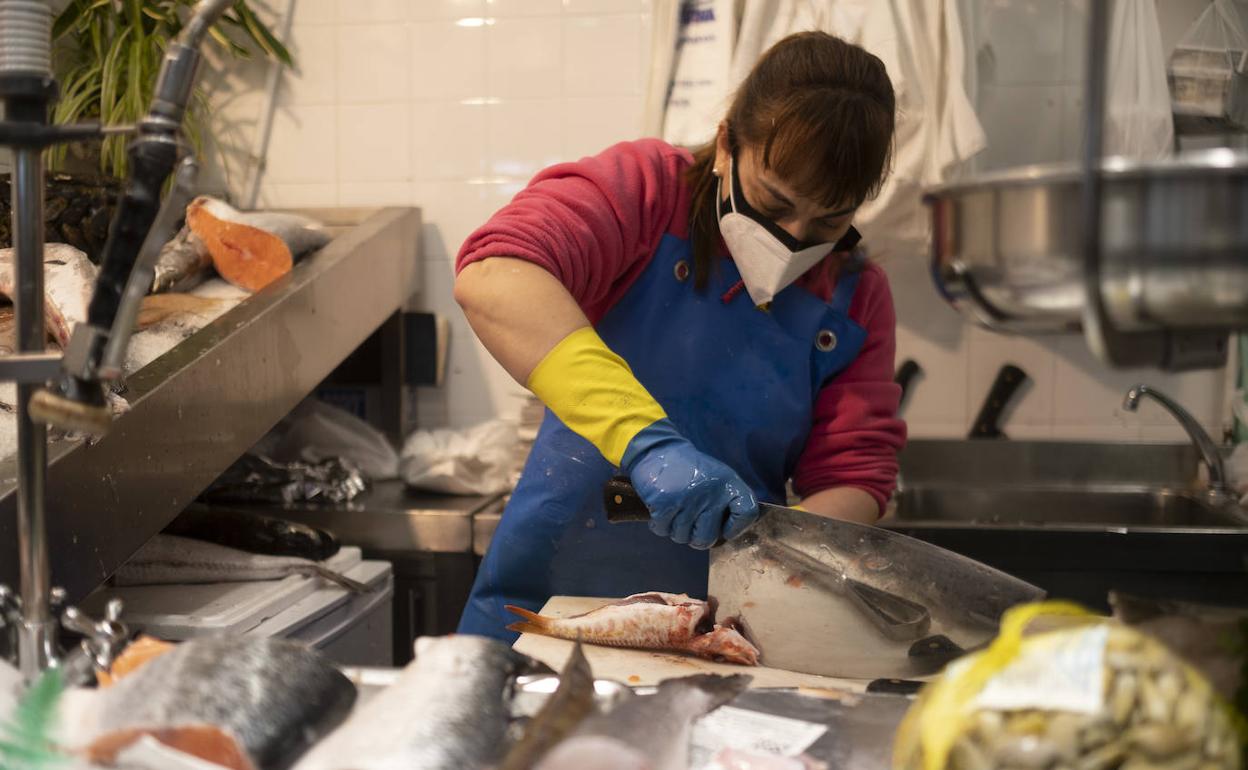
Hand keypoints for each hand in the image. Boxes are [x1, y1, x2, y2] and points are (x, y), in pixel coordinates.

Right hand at [624, 433, 758, 548]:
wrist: (660, 452)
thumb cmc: (693, 472)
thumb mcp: (720, 479)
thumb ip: (729, 504)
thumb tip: (728, 536)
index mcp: (729, 484)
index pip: (747, 513)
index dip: (736, 528)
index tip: (724, 529)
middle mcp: (711, 493)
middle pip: (706, 539)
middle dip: (696, 537)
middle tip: (691, 524)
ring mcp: (687, 499)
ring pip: (682, 537)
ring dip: (676, 530)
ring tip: (675, 511)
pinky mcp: (664, 504)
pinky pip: (662, 530)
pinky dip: (660, 524)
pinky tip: (662, 509)